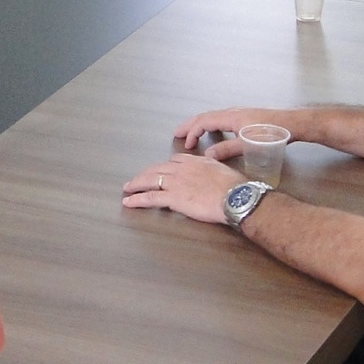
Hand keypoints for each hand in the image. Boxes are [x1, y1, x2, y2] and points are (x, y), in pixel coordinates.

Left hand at [121, 152, 244, 224]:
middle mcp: (182, 169)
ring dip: (136, 184)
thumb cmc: (235, 186)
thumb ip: (213, 168)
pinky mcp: (173, 197)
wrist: (236, 196)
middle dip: (145, 174)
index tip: (160, 169)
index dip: (164, 166)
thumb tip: (213, 171)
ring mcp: (176, 182)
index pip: (174, 160)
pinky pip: (150, 197)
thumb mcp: (223, 170)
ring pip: (150, 180)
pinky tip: (128, 202)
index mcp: (196, 161)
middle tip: (136, 179)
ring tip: (127, 188)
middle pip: (158, 168)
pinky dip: (137, 199)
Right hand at [171, 105, 288, 153]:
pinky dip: (211, 124)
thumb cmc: (271, 134)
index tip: (185, 143)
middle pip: (206, 116)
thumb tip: (207, 156)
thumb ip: (227, 150)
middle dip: (190, 125)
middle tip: (178, 133)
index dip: (191, 131)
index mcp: (230, 117)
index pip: (204, 121)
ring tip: (193, 133)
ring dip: (201, 124)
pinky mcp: (246, 117)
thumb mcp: (247, 145)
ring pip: (214, 116)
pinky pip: (221, 118)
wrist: (292, 124)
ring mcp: (240, 113)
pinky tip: (215, 132)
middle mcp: (233, 112)